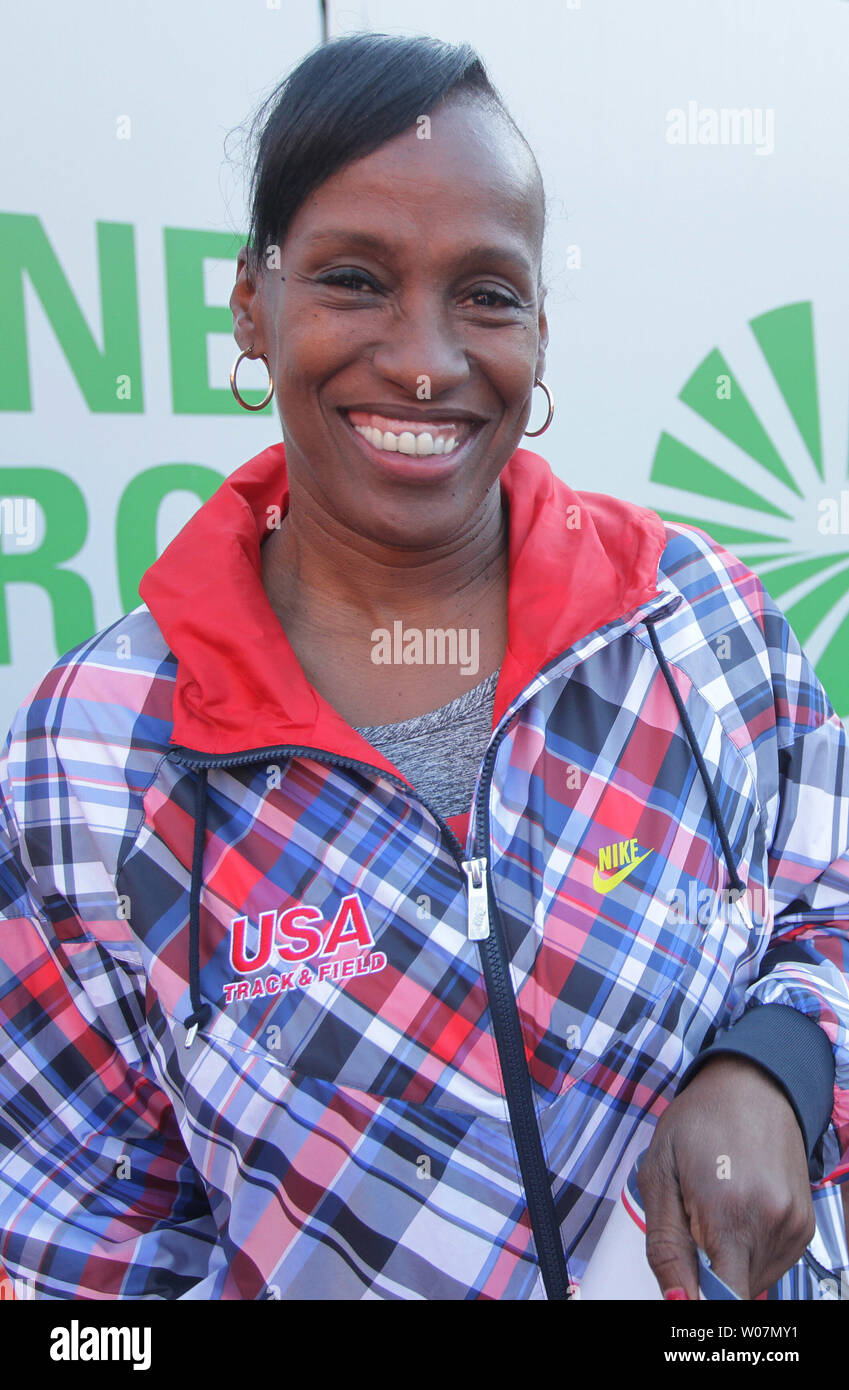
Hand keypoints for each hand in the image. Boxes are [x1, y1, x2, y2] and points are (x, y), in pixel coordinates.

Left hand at [637, 1054, 814, 1298]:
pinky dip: (748, 1252)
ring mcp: (794, 1227)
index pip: (725, 1299)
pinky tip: (736, 1211)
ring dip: (727, 1263)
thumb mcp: (659, 1174)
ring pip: (752, 1281)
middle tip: (691, 1225)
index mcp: (729, 1212)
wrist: (752, 1086)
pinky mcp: (805, 1227)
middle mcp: (771, 1224)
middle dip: (706, 1275)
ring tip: (715, 1209)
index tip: (684, 1291)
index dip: (698, 1305)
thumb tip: (677, 1303)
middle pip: (734, 1292)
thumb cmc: (697, 1123)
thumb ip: (664, 1246)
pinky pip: (770, 1264)